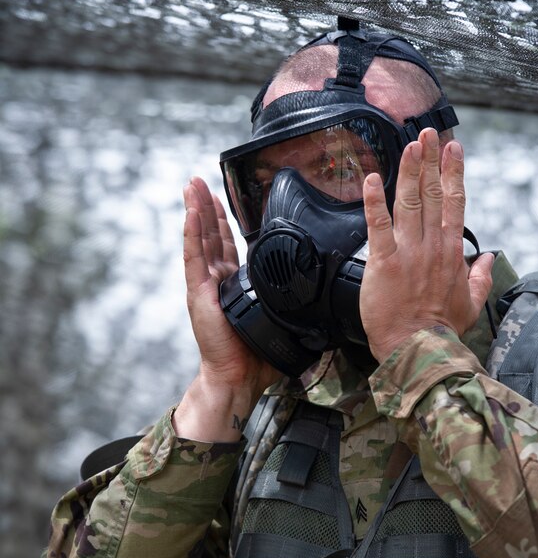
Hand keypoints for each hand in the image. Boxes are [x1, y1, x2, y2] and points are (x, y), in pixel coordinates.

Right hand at [173, 178, 278, 439]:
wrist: (239, 376)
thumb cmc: (257, 355)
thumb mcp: (281, 320)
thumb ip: (295, 306)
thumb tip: (326, 304)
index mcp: (235, 285)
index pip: (229, 245)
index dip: (225, 222)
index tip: (224, 199)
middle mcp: (217, 281)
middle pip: (211, 235)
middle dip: (207, 207)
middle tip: (203, 181)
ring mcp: (205, 285)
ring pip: (200, 239)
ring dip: (197, 209)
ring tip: (193, 184)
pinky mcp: (198, 292)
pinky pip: (194, 256)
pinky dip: (192, 231)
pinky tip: (192, 210)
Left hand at [359, 128, 493, 363]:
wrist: (418, 348)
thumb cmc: (441, 329)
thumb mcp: (471, 303)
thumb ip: (480, 277)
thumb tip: (489, 259)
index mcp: (451, 252)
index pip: (455, 203)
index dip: (453, 173)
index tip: (452, 149)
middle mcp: (432, 246)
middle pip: (434, 194)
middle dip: (431, 161)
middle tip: (427, 133)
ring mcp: (408, 252)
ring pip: (410, 203)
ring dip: (410, 171)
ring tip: (410, 145)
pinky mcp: (384, 262)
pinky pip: (378, 225)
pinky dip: (375, 202)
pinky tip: (373, 180)